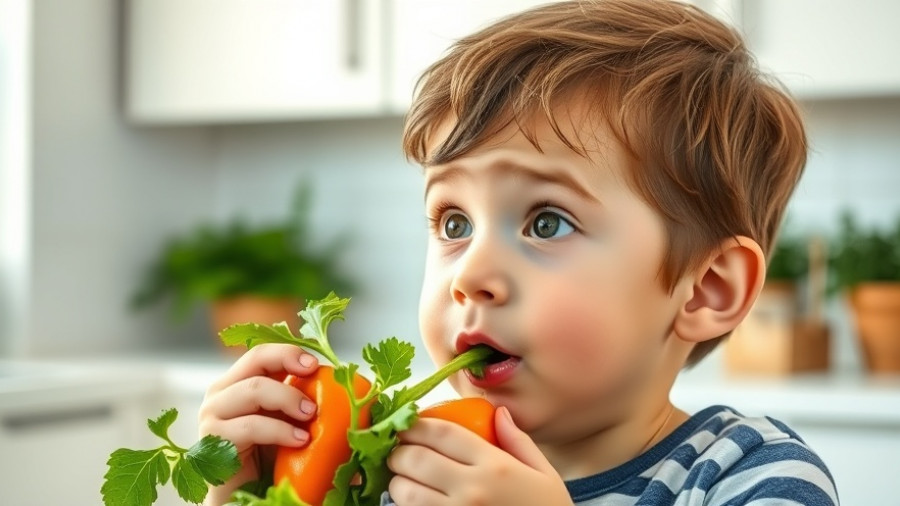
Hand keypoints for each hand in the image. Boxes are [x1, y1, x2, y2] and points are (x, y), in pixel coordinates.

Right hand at [198, 343, 319, 504]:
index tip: (315, 364)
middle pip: (256, 359)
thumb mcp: (291, 425)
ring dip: (289, 398)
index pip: (262, 353)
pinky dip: (280, 430)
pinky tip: (300, 440)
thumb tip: (360, 394)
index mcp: (239, 383)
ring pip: (254, 389)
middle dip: (290, 363)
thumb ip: (308, 404)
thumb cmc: (269, 459)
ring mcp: (213, 416)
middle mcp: (222, 394)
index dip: (288, 352)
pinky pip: (250, 426)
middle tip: (316, 378)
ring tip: (311, 416)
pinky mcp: (214, 441)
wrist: (243, 498)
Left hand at [387, 406, 572, 505]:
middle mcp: (472, 490)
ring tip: (403, 479)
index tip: (407, 423)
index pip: (443, 433)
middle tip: (399, 452)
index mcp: (495, 466)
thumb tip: (498, 412)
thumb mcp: (544, 474)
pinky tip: (411, 502)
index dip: (417, 424)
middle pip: (416, 459)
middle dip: (399, 452)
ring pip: (405, 492)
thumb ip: (518, 440)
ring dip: (397, 482)